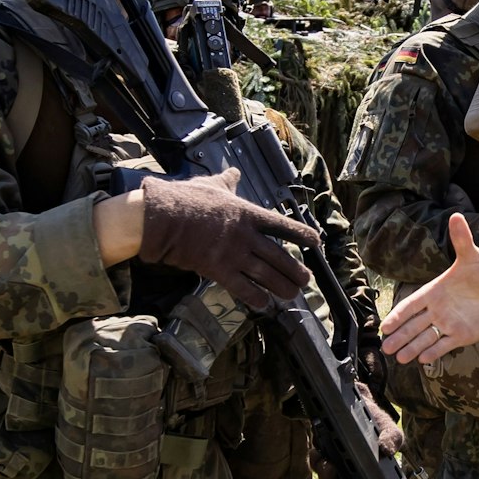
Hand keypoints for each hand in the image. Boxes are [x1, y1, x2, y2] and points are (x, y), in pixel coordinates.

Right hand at [136, 169, 317, 308]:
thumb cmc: (185, 199)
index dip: (301, 235)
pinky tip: (265, 305)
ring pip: (266, 275)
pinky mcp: (218, 270)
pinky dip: (256, 298)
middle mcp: (245, 236)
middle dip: (295, 270)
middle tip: (307, 280)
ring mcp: (233, 255)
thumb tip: (234, 173)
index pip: (281, 225)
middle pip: (278, 256)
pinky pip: (242, 288)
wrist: (162, 218)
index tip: (316, 242)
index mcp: (247, 213)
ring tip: (293, 294)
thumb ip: (228, 182)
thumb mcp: (212, 184)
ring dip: (282, 286)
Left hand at [309, 382, 405, 478]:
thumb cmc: (375, 420)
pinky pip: (316, 461)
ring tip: (328, 464)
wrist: (356, 401)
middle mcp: (350, 472)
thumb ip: (393, 438)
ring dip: (325, 474)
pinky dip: (316, 459)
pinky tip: (318, 452)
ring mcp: (335, 463)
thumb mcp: (388, 427)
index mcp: (368, 473)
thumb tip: (387, 451)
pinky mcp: (321, 451)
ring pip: (326, 477)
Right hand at [379, 214, 478, 364]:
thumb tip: (456, 216)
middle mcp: (437, 310)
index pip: (411, 305)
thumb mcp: (472, 256)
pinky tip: (423, 359)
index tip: (385, 327)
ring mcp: (447, 324)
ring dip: (412, 347)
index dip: (399, 316)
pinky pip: (443, 345)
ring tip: (400, 358)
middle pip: (414, 325)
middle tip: (386, 348)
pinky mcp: (460, 335)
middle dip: (400, 336)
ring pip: (425, 338)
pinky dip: (434, 352)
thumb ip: (461, 240)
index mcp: (434, 291)